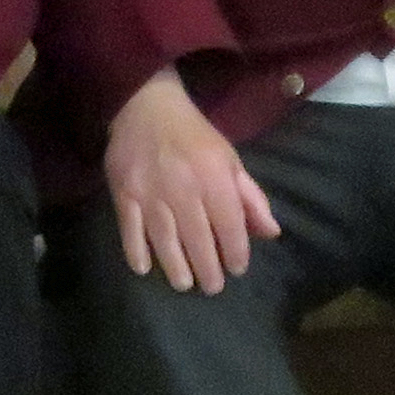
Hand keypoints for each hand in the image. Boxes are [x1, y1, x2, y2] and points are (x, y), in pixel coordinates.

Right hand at [105, 69, 280, 294]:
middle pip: (197, 239)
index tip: (237, 268)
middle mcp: (184, 188)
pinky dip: (136, 251)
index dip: (236, 251)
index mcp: (214, 178)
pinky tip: (144, 268)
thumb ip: (250, 197)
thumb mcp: (229, 159)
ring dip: (176, 267)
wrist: (146, 106)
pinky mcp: (124, 193)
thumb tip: (270, 233)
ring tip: (184, 284)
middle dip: (207, 268)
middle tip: (212, 288)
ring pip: (165, 240)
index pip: (229, 225)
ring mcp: (151, 192)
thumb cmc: (194, 136)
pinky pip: (130, 229)